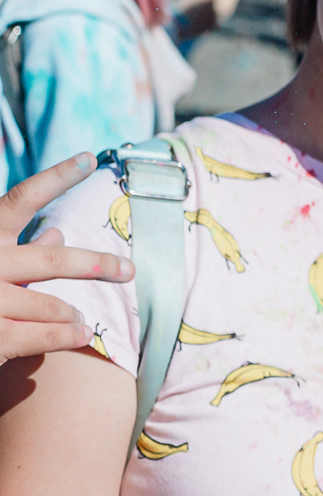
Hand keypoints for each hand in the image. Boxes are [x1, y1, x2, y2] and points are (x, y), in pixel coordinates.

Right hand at [0, 154, 132, 360]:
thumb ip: (20, 248)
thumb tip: (57, 232)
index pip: (20, 199)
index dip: (54, 178)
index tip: (88, 159)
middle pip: (52, 260)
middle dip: (96, 265)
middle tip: (129, 270)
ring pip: (52, 305)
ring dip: (72, 313)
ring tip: (80, 318)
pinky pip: (44, 335)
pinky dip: (67, 335)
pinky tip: (81, 333)